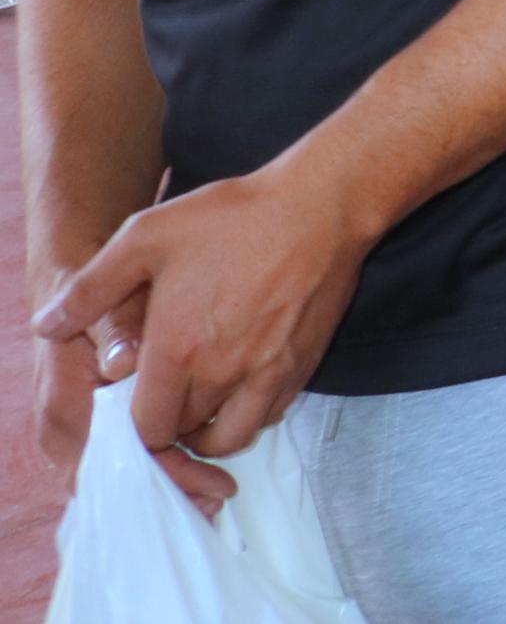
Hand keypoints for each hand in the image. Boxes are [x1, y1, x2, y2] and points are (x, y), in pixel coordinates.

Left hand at [34, 170, 374, 511]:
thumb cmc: (233, 217)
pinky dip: (248, 415)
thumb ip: (90, 287)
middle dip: (167, 426)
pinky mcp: (302, 365)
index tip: (131, 408)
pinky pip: (269, 415)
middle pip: (184, 433)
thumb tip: (46, 325)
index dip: (132, 429)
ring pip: (229, 436)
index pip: (145, 428)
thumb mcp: (146, 235)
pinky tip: (240, 386)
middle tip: (161, 401)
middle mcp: (222, 372)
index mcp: (177, 350)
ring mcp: (267, 373)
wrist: (322, 205)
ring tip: (197, 406)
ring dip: (207, 431)